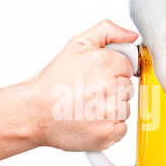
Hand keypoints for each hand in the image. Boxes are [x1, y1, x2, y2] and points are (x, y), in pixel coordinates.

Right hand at [26, 20, 137, 150]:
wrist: (34, 112)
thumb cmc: (53, 82)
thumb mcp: (77, 44)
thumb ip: (106, 31)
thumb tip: (131, 36)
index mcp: (104, 63)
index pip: (128, 68)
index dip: (113, 73)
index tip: (98, 78)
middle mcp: (109, 87)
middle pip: (128, 89)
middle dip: (112, 90)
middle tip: (90, 93)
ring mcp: (109, 112)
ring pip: (125, 109)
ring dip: (111, 110)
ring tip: (88, 108)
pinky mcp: (107, 133)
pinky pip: (122, 128)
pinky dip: (109, 127)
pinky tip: (92, 122)